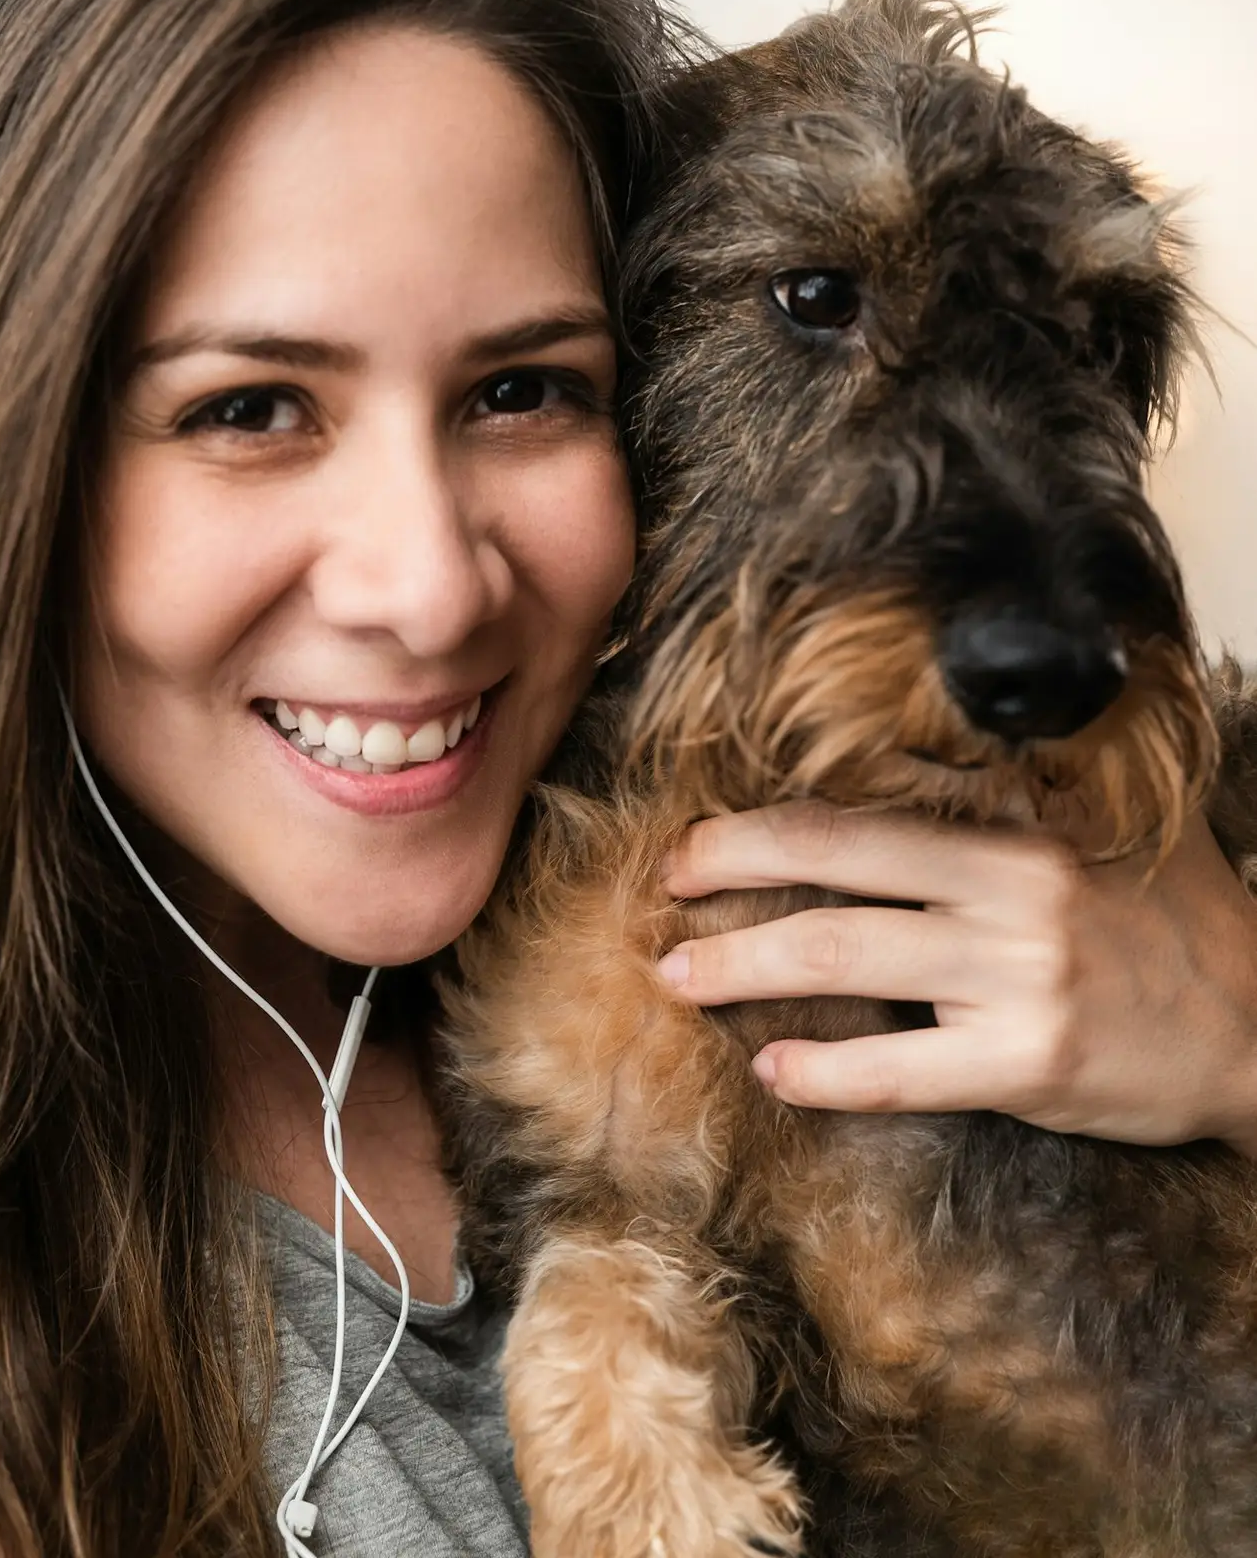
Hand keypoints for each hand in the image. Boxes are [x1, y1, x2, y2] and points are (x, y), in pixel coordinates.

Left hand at [658, 805, 1256, 1155]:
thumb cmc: (1176, 924)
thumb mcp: (1110, 833)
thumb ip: (1022, 799)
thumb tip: (924, 766)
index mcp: (1015, 830)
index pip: (859, 817)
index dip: (762, 827)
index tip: (695, 841)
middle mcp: (1010, 891)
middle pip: (831, 872)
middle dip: (727, 876)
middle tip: (662, 895)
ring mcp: (1017, 979)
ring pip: (842, 962)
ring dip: (741, 969)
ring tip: (679, 978)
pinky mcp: (1027, 1066)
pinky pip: (898, 1071)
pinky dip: (823, 1072)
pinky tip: (773, 1070)